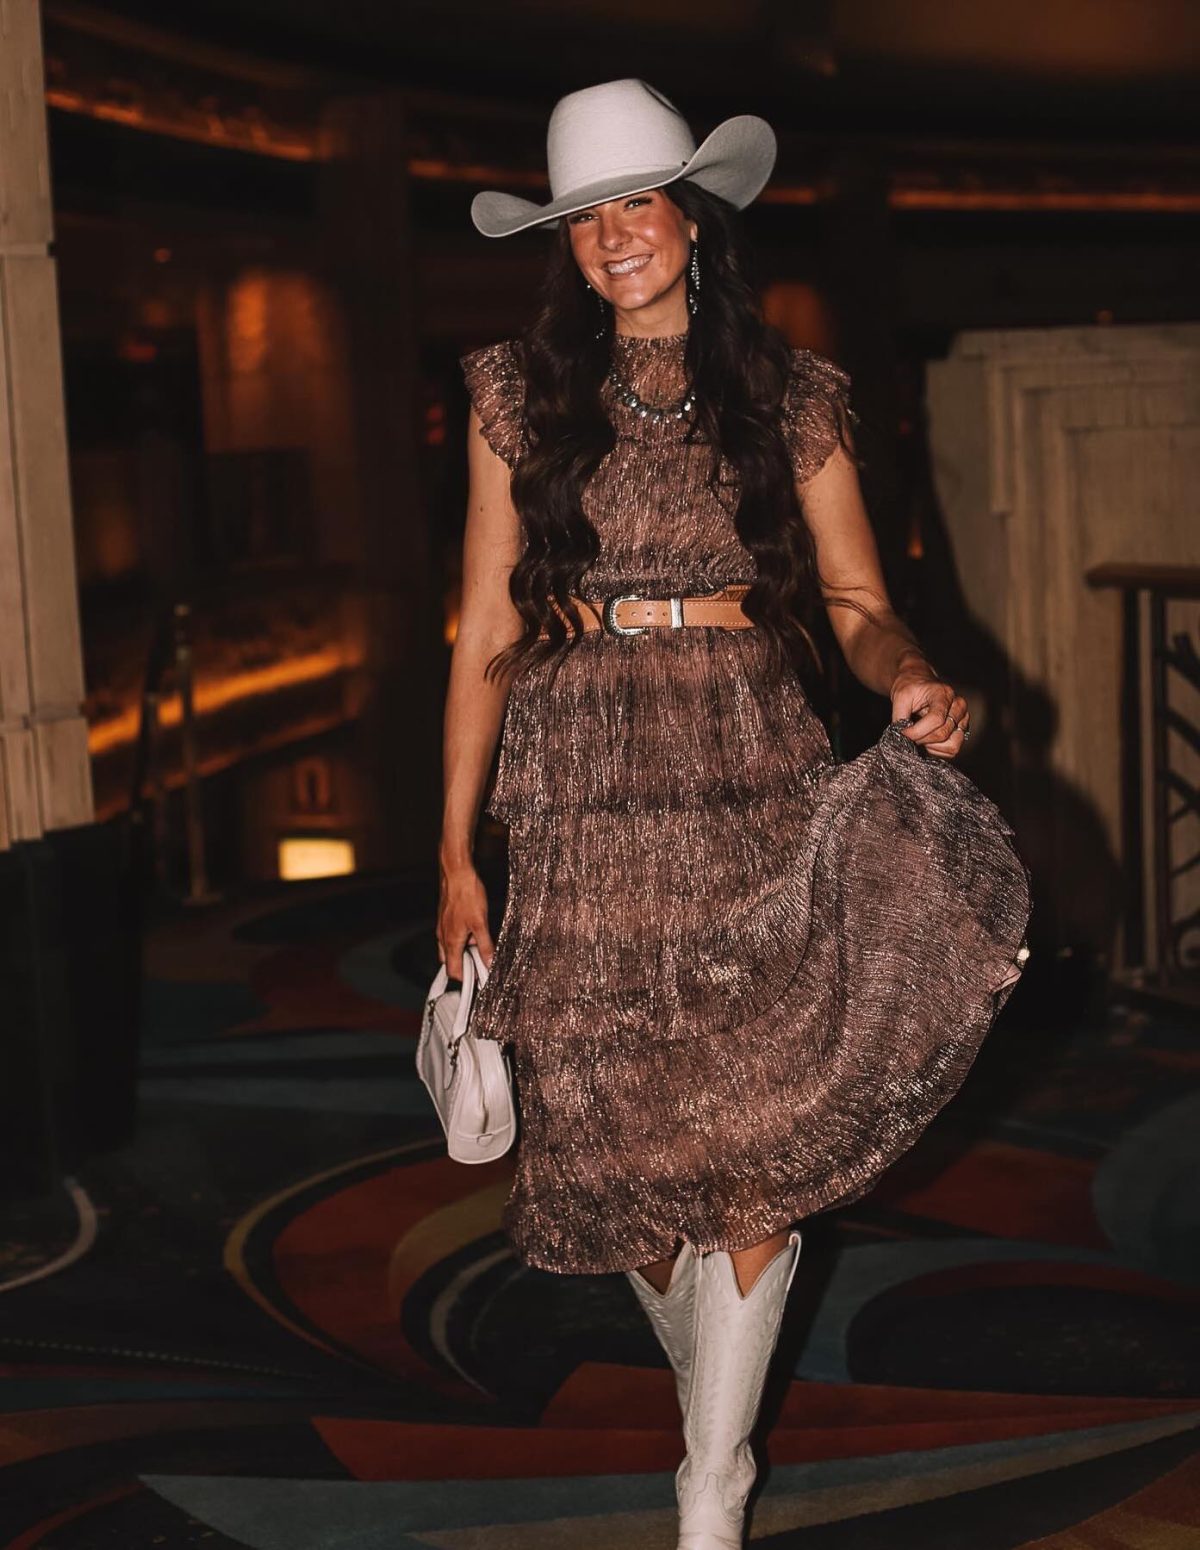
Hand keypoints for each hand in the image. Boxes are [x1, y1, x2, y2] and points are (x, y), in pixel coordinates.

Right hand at [436, 861, 494, 978]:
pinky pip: (451, 936)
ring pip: (450, 948)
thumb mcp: (481, 923)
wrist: (457, 874)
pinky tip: (474, 930)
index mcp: (451, 941)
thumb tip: (489, 963)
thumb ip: (485, 946)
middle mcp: (443, 936)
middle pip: (450, 961)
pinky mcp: (445, 918)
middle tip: (481, 961)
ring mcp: (443, 927)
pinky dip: (461, 939)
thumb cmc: (467, 895)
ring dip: (463, 951)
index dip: (465, 978)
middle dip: (464, 965)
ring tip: (480, 944)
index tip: (479, 978)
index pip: (452, 971)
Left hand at [891, 670, 969, 759]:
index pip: (936, 719)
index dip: (917, 731)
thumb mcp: (900, 696)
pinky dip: (937, 750)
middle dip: (922, 739)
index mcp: (944, 694)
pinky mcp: (962, 730)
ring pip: (951, 745)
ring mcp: (963, 719)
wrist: (919, 685)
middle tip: (909, 735)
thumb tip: (900, 737)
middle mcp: (958, 706)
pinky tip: (926, 740)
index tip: (903, 733)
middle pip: (943, 733)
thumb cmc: (911, 689)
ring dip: (931, 746)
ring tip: (919, 737)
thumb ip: (899, 716)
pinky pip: (952, 749)